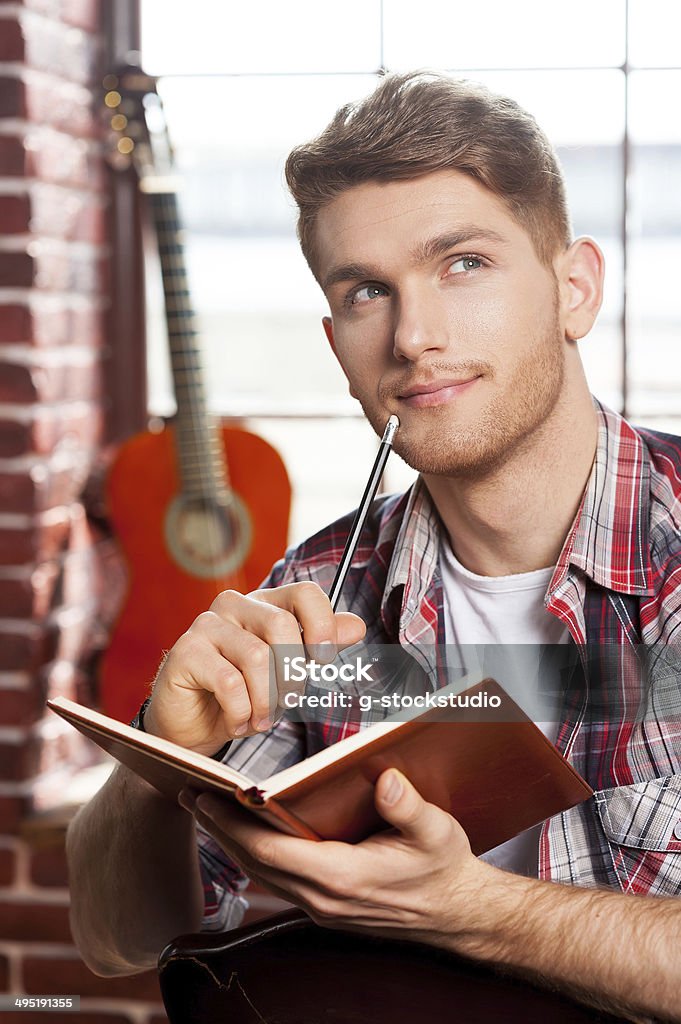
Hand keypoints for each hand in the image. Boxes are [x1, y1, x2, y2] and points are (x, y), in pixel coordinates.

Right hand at [143, 582, 365, 755]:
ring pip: (257, 657)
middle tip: (286, 703)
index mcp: (264, 604)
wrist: (193, 723)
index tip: (324, 660)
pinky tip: (237, 721)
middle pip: (282, 626)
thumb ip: (319, 645)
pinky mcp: (186, 652)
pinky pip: (229, 683)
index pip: (304, 593)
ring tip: (261, 719)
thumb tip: (357, 626)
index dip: (322, 625)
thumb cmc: (243, 692)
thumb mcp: (287, 669)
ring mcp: (207, 625)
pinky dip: (242, 712)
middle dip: (292, 675)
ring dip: (267, 701)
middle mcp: (234, 605)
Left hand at [181, 769, 490, 947]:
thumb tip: (385, 781)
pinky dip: (254, 851)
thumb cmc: (444, 870)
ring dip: (231, 841)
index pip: (273, 852)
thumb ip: (408, 808)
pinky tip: (246, 830)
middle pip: (255, 863)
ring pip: (262, 873)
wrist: (457, 913)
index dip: (235, 826)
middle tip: (190, 795)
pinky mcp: (325, 902)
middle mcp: (324, 898)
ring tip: (207, 808)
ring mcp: (322, 905)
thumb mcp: (437, 832)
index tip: (207, 799)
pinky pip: (277, 877)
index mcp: (345, 879)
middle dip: (219, 829)